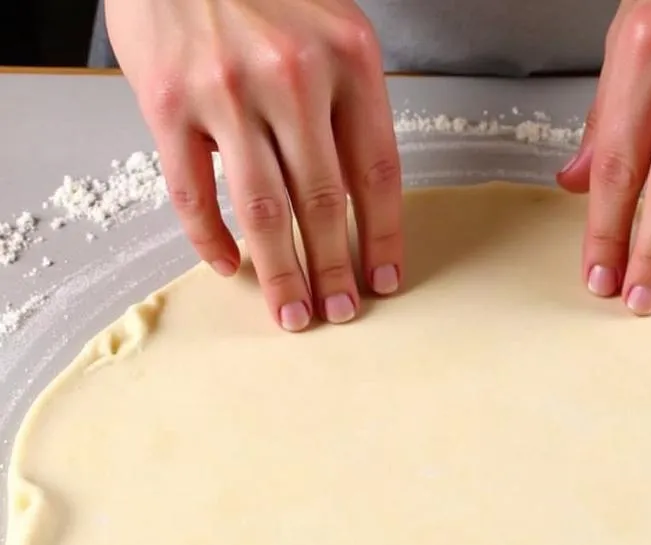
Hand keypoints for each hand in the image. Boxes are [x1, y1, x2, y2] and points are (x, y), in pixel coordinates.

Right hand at [107, 0, 401, 330]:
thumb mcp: (330, 27)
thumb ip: (347, 103)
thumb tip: (360, 196)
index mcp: (348, 58)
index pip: (378, 173)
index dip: (384, 237)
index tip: (385, 280)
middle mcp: (292, 77)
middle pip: (325, 202)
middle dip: (335, 270)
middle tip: (339, 313)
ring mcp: (227, 92)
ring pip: (264, 211)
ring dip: (282, 274)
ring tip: (293, 314)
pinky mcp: (168, 103)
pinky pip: (193, 193)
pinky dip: (211, 239)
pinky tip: (229, 265)